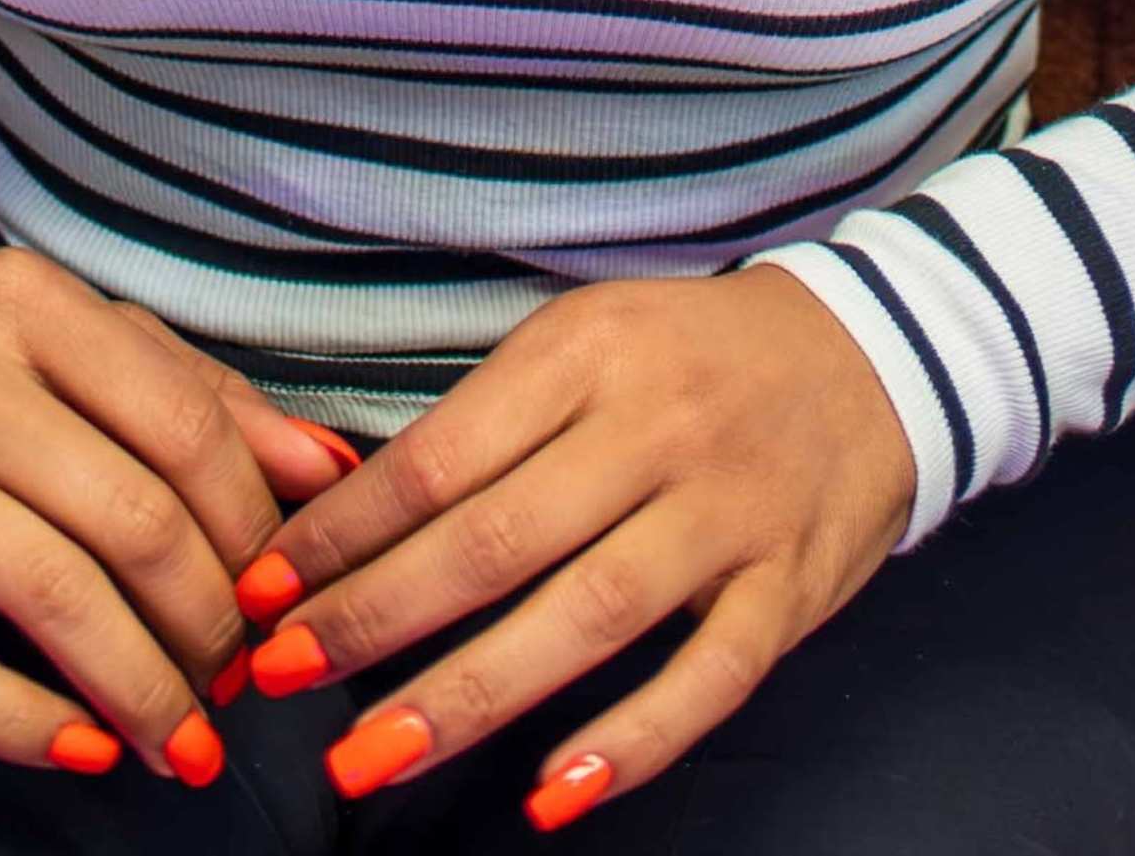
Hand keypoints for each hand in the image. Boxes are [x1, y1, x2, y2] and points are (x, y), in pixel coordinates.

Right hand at [0, 247, 350, 781]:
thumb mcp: (70, 358)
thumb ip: (199, 402)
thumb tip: (328, 471)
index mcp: (23, 301)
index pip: (182, 426)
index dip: (251, 533)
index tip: (281, 602)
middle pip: (131, 517)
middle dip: (208, 624)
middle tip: (236, 687)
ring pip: (53, 596)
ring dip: (141, 689)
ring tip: (183, 742)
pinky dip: (33, 726)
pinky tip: (89, 748)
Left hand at [229, 269, 912, 817]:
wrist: (872, 352)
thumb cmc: (691, 356)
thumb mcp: (586, 341)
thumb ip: (489, 423)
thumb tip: (350, 517)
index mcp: (585, 353)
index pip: (441, 455)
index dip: (344, 529)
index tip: (263, 588)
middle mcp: (653, 428)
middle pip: (497, 537)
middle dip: (378, 617)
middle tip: (283, 675)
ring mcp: (726, 513)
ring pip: (588, 614)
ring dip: (472, 694)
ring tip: (373, 755)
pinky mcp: (788, 589)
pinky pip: (706, 678)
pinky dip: (630, 742)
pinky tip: (552, 792)